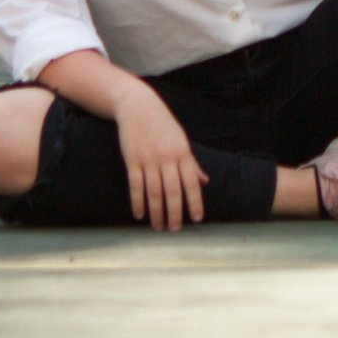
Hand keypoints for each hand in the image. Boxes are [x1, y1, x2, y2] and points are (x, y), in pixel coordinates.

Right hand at [114, 86, 207, 230]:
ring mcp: (149, 160)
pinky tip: (139, 214)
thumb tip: (205, 181)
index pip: (192, 182)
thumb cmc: (163, 125)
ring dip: (156, 212)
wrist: (138, 107)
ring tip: (158, 227)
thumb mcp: (182, 141)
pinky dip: (137, 202)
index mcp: (183, 153)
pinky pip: (136, 186)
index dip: (195, 201)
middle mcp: (167, 158)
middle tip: (175, 230)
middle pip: (173, 191)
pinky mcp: (133, 161)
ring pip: (154, 192)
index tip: (197, 218)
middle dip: (175, 212)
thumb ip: (192, 163)